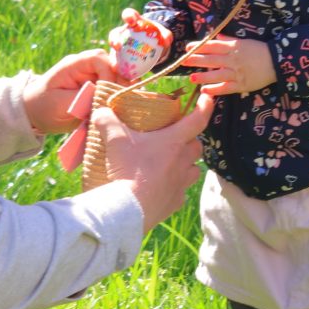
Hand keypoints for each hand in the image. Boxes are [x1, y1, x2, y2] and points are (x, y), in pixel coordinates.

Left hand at [23, 49, 116, 133]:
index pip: (98, 58)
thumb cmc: (43, 107)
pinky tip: (118, 108)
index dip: (109, 73)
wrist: (34, 114)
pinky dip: (117, 96)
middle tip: (120, 101)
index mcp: (72, 65)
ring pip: (116, 76)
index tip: (109, 92)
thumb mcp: (60, 104)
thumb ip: (82, 98)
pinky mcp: (96, 88)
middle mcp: (85, 67)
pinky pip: (112, 87)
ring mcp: (92, 77)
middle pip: (112, 65)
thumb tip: (104, 96)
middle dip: (119, 81)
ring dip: (120, 89)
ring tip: (120, 106)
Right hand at [95, 92, 213, 232]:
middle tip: (174, 139)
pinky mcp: (176, 202)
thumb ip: (107, 120)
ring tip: (170, 163)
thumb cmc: (128, 169)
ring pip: (193, 169)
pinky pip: (180, 190)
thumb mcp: (114, 140)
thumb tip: (101, 111)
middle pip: (197, 146)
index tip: (207, 98)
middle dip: (189, 140)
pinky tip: (160, 186)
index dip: (205, 106)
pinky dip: (174, 186)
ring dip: (185, 164)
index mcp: (174, 141)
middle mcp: (184, 161)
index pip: (198, 119)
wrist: (130, 209)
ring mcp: (182, 183)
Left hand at [182, 36, 275, 95]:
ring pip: (217, 75)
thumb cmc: (260, 50)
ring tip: (191, 77)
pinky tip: (205, 90)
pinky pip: (227, 88)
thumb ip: (229, 41)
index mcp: (234, 47)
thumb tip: (216, 37)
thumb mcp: (245, 42)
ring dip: (203, 76)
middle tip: (184, 61)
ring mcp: (238, 73)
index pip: (213, 46)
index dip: (199, 47)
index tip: (187, 47)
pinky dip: (216, 89)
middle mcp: (234, 60)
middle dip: (197, 60)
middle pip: (212, 60)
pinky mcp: (242, 85)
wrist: (277, 62)